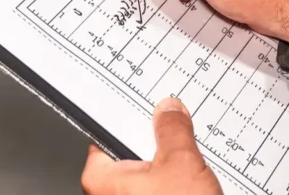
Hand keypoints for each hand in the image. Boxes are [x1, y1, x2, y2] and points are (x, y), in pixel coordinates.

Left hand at [80, 98, 222, 194]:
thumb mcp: (180, 163)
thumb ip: (172, 131)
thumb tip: (168, 112)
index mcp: (99, 177)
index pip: (106, 132)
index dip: (129, 115)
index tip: (144, 103)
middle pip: (127, 152)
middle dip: (153, 141)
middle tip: (174, 132)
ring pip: (144, 174)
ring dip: (165, 165)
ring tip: (185, 163)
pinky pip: (154, 190)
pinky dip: (170, 184)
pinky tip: (188, 184)